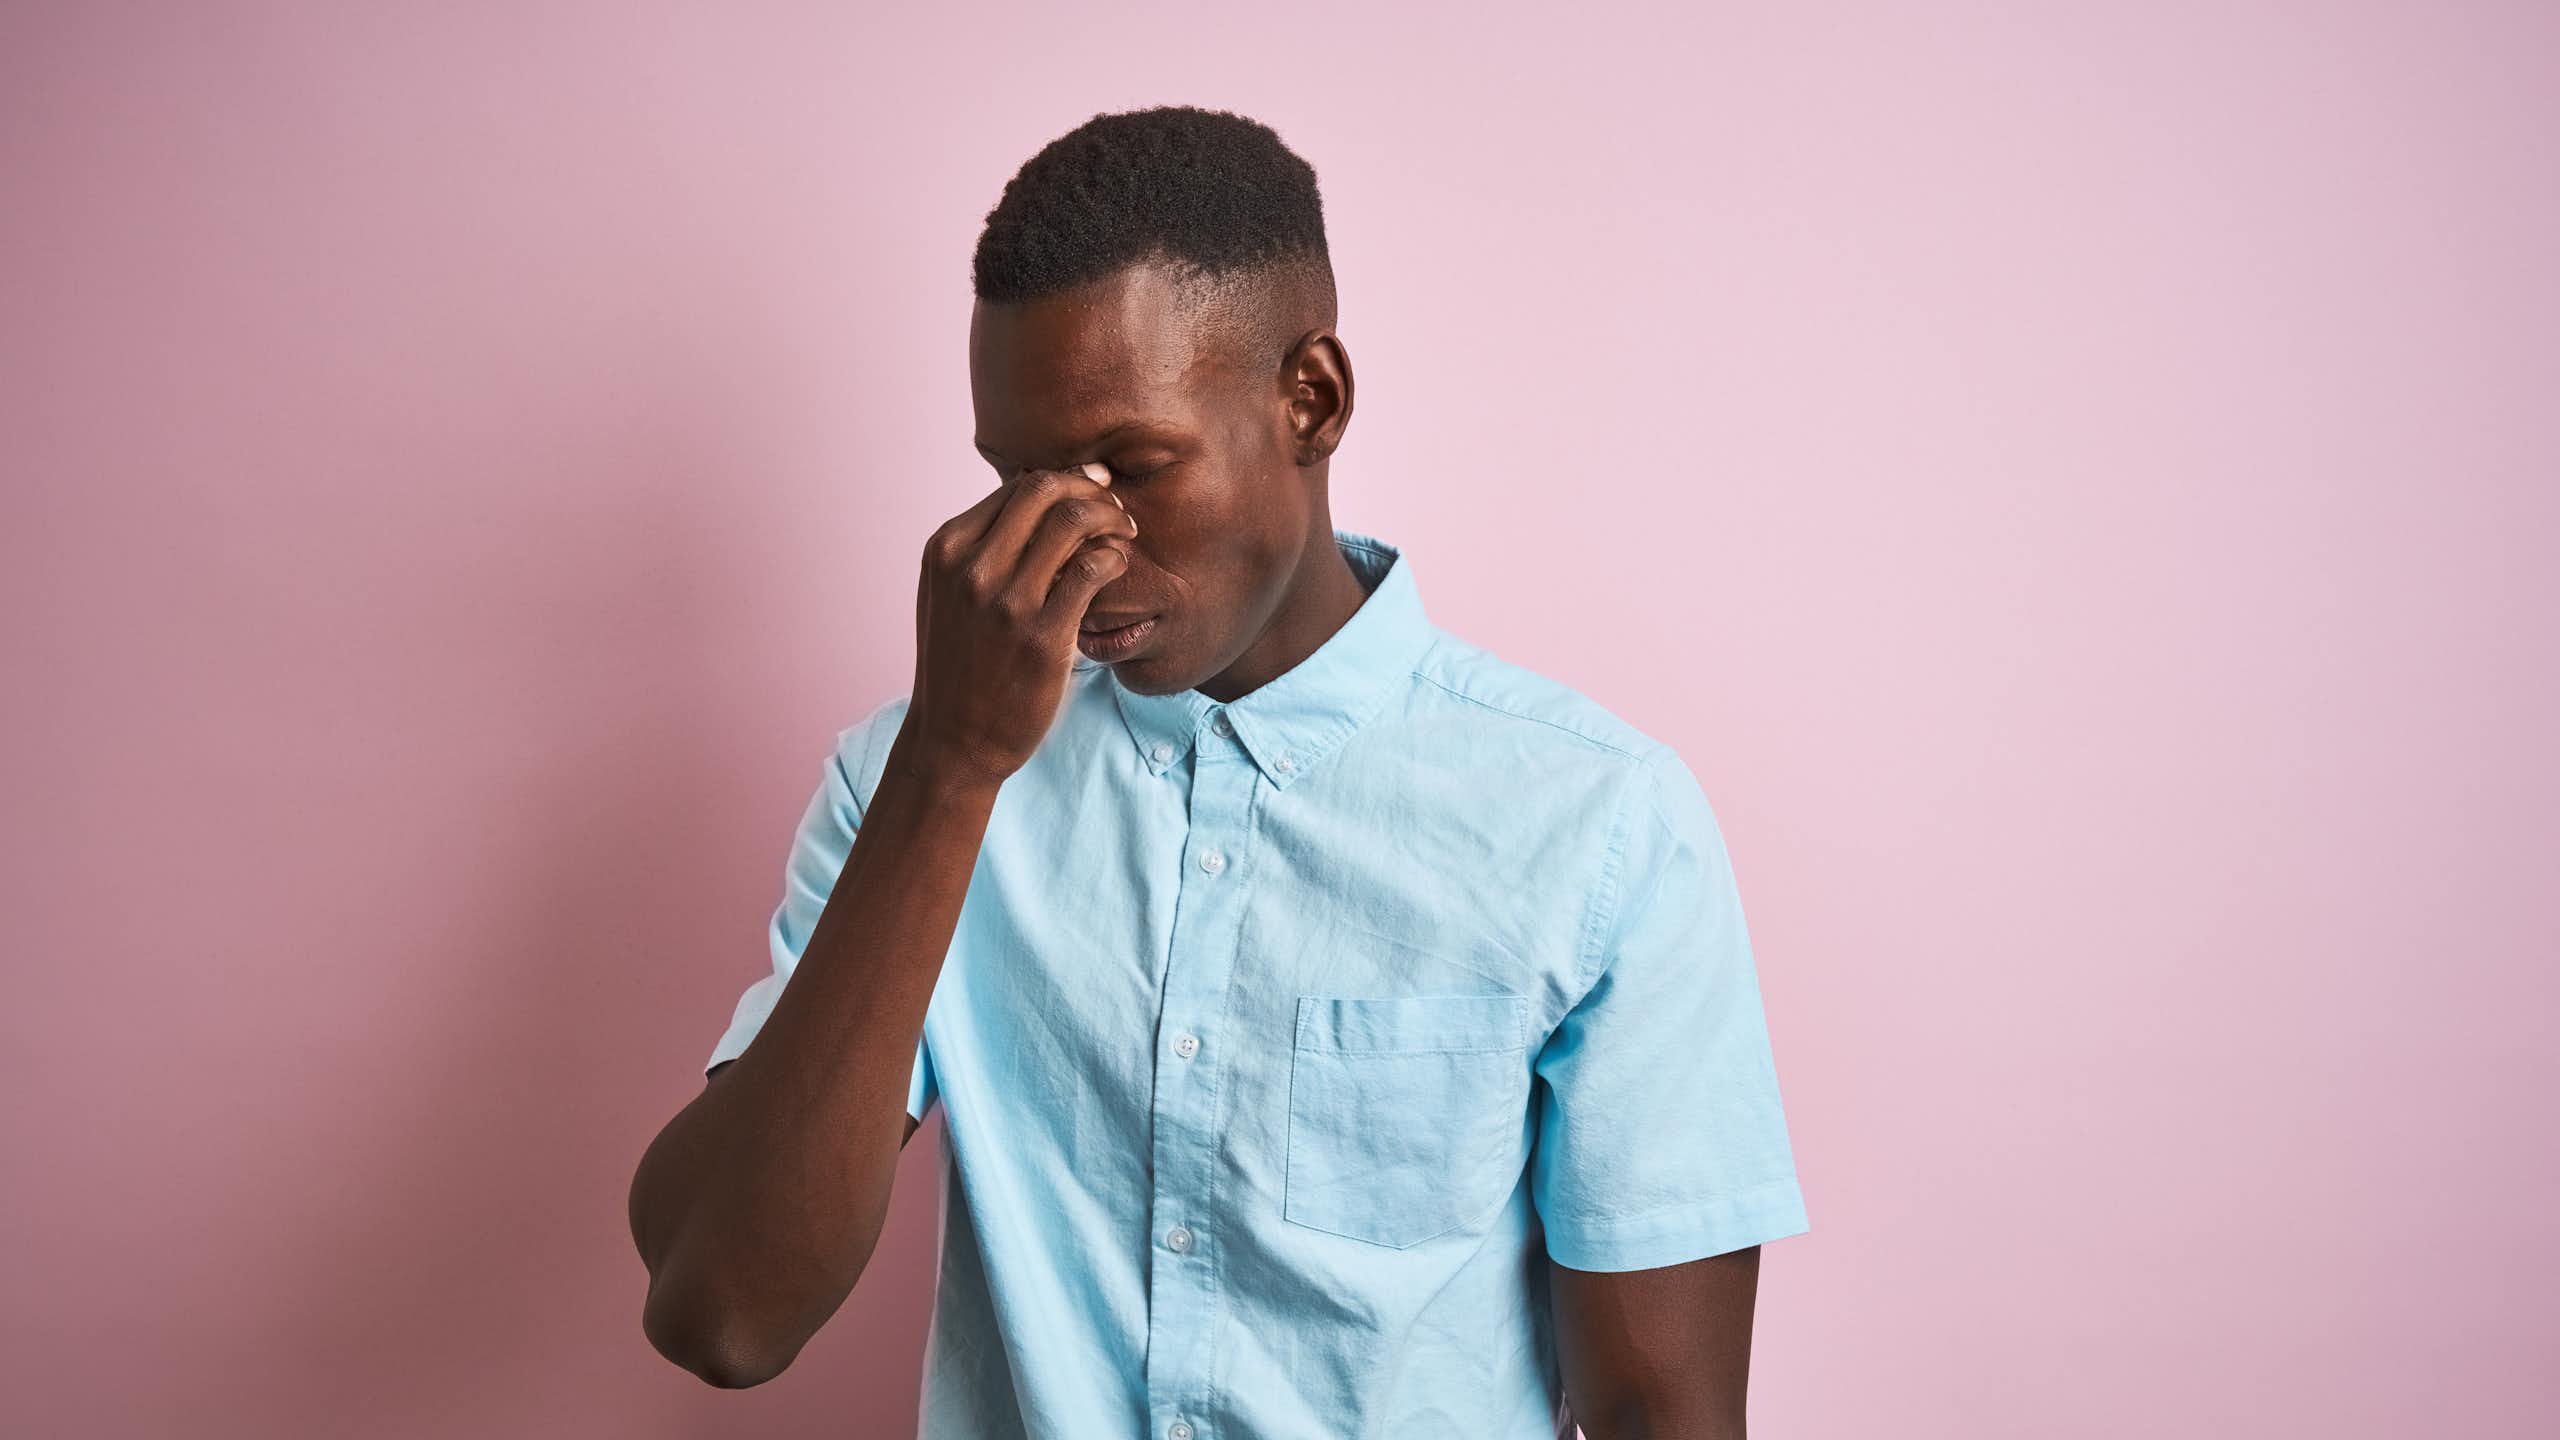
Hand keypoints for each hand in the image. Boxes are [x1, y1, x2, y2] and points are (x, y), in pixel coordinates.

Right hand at [905, 464, 1138, 787]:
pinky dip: (1114, 556)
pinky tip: (1117, 567)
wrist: (954, 741)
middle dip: (1091, 490)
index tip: (1092, 494)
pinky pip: (1092, 568)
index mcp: (946, 549)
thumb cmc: (961, 665)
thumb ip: (981, 548)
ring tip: (1125, 533)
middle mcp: (970, 567)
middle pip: (1046, 489)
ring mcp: (1005, 600)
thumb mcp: (948, 595)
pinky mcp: (1041, 635)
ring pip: (1073, 519)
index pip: (1017, 486)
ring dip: (1111, 517)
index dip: (1065, 482)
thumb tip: (1034, 496)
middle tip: (1115, 511)